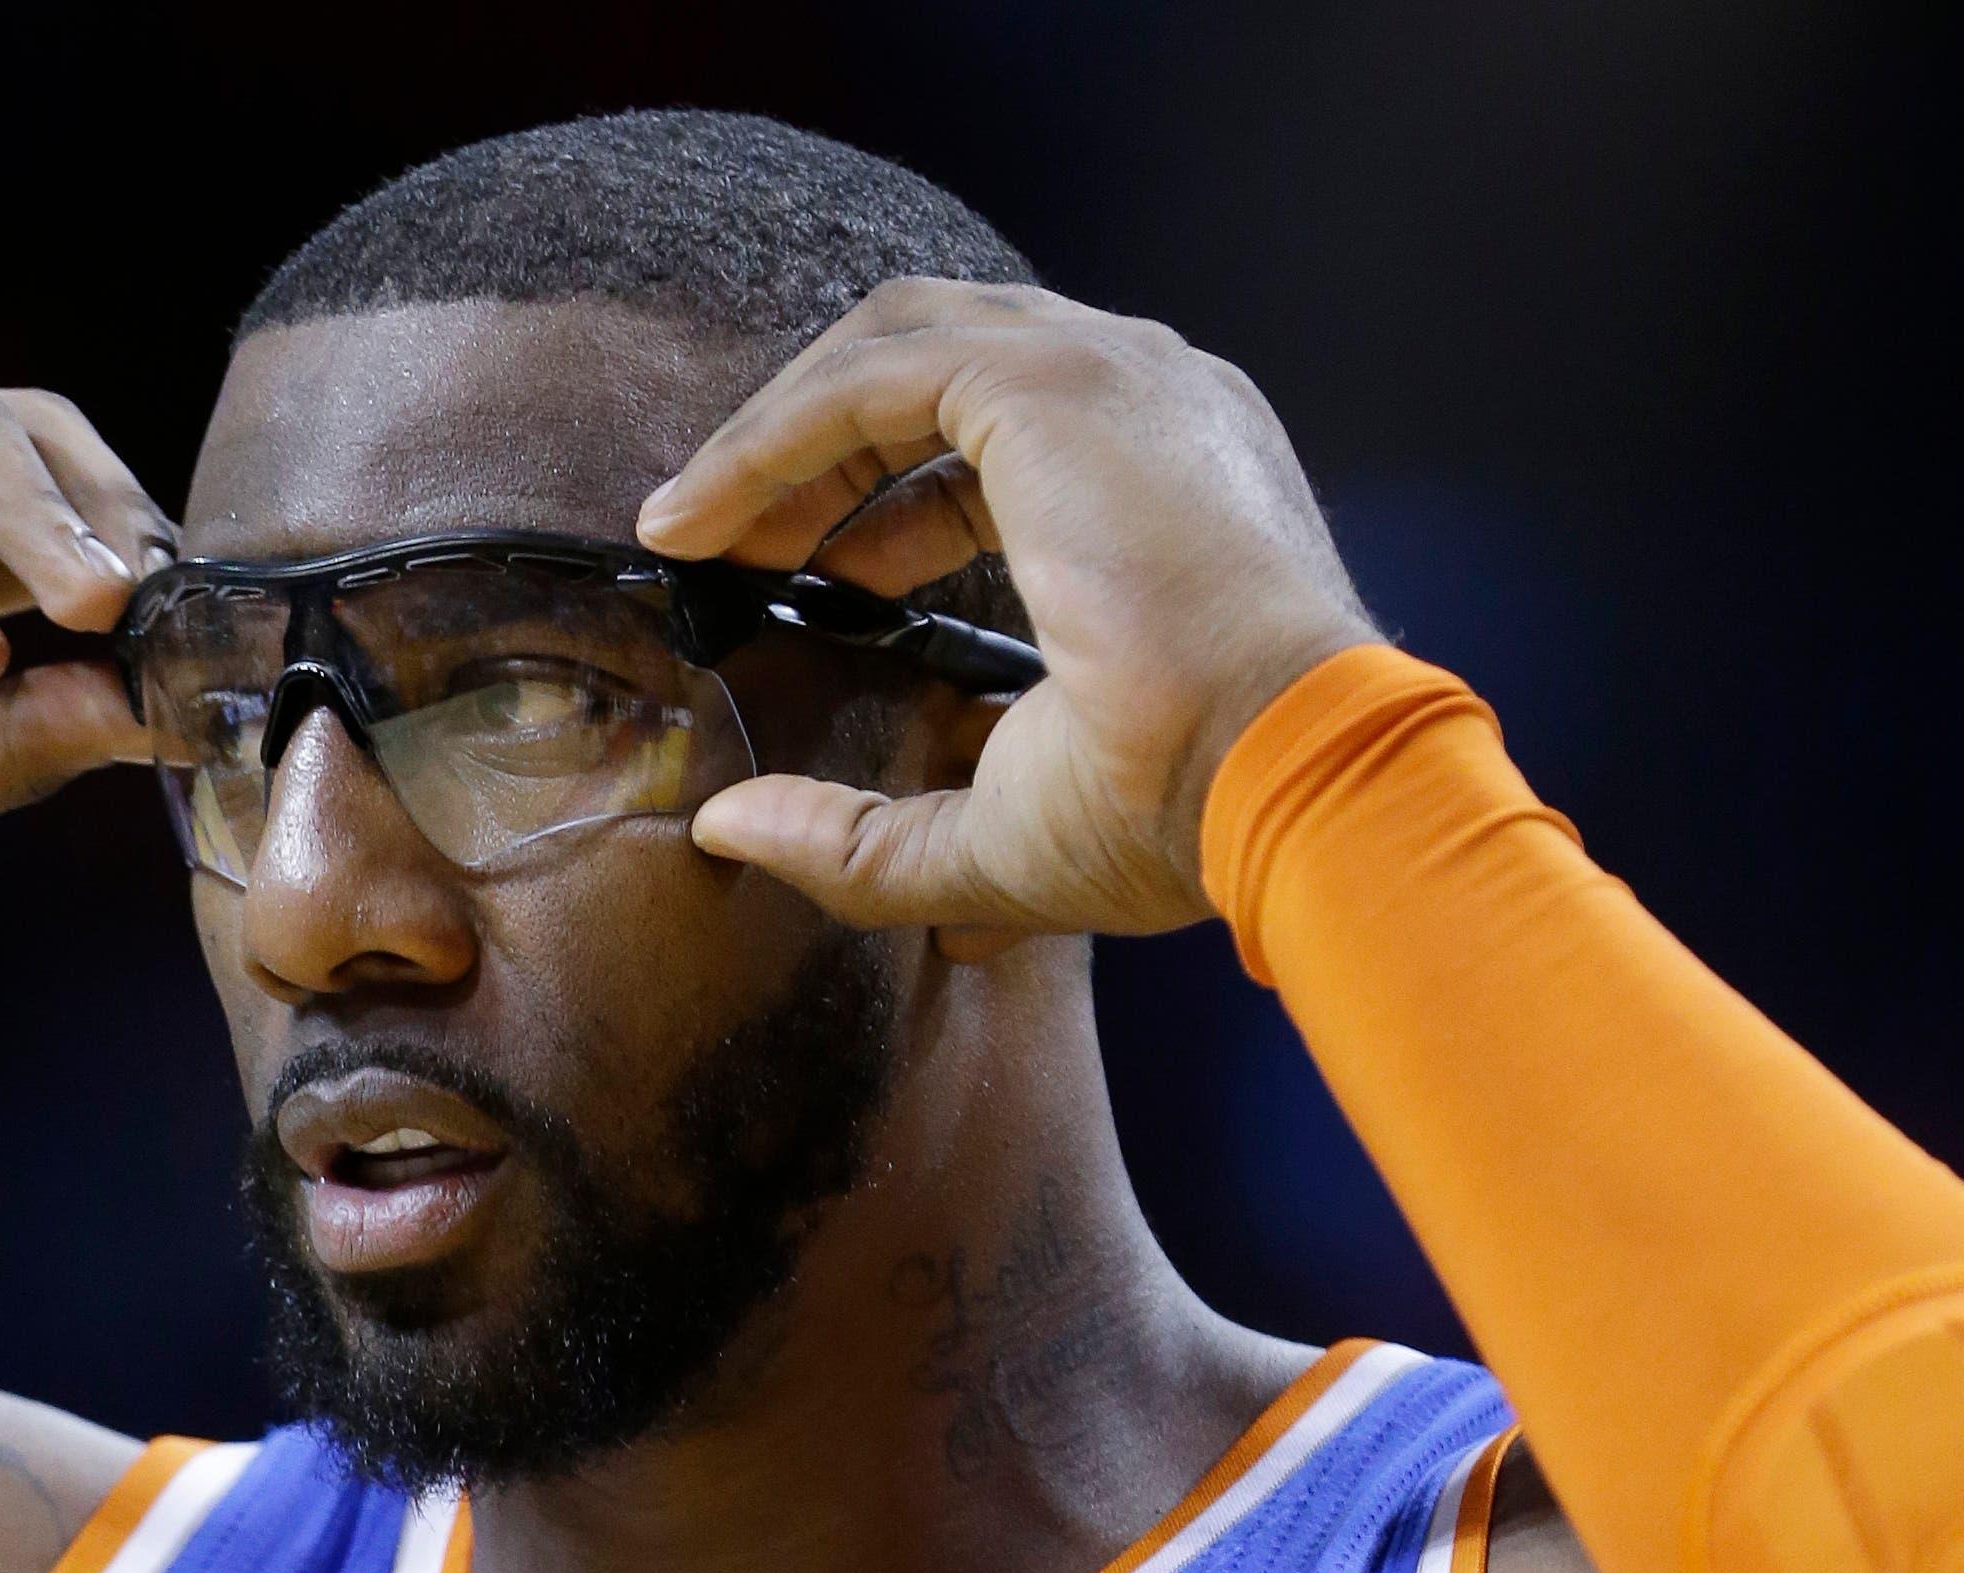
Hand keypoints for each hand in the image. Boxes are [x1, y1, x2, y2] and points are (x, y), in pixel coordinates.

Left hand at [637, 281, 1375, 944]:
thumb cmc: (1182, 813)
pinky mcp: (1049, 383)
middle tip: (722, 546)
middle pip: (934, 365)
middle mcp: (1147, 405)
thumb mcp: (997, 835)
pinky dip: (771, 437)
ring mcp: (1108, 376)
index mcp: (1165, 484)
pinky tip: (702, 517)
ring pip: (893, 346)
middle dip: (813, 448)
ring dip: (777, 431)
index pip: (995, 446)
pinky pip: (869, 378)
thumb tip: (725, 828)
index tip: (798, 583)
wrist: (1277, 774)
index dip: (875, 505)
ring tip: (687, 525)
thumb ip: (858, 835)